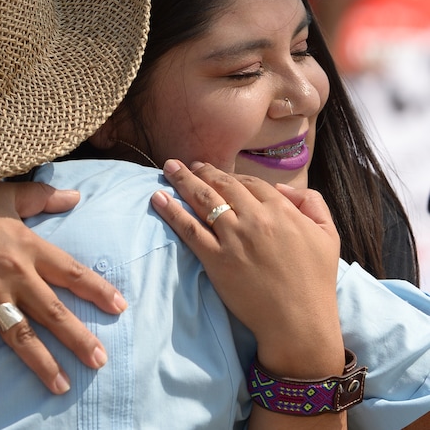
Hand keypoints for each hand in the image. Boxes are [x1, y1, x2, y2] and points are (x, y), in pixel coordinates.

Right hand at [0, 182, 125, 405]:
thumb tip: (76, 195)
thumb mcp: (6, 196)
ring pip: (22, 336)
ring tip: (63, 386)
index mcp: (27, 247)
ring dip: (43, 363)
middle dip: (79, 339)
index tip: (120, 307)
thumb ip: (43, 197)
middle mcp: (13, 276)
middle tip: (100, 361)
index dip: (98, 290)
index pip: (71, 272)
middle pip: (53, 312)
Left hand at [151, 160, 343, 378]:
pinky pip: (189, 229)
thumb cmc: (316, 281)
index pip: (250, 182)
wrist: (299, 322)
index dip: (230, 175)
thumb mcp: (328, 235)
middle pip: (223, 185)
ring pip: (203, 200)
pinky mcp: (216, 259)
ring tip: (169, 168)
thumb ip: (313, 203)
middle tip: (188, 165)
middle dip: (203, 171)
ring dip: (183, 180)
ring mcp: (233, 238)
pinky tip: (159, 198)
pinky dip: (172, 211)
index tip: (217, 172)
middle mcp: (255, 219)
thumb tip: (283, 188)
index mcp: (281, 211)